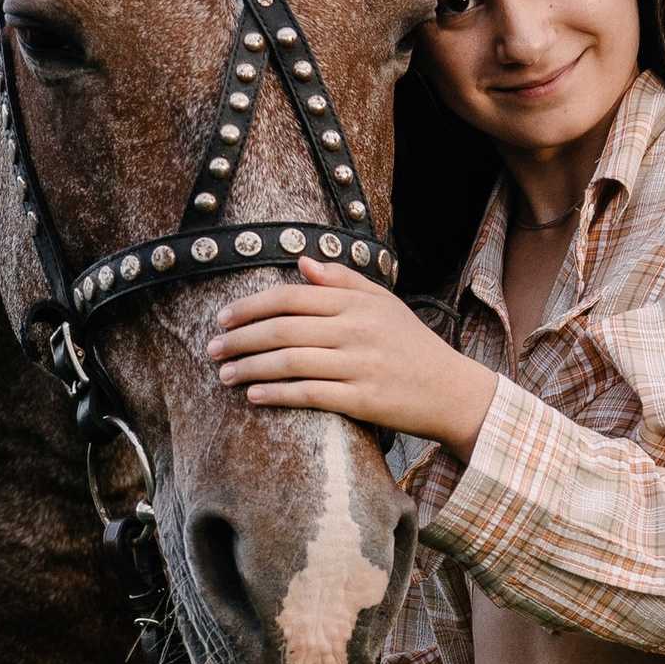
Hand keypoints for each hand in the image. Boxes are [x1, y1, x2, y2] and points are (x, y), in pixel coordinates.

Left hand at [210, 257, 498, 456]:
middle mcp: (356, 330)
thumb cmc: (413, 346)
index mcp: (357, 303)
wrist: (452, 391)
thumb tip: (302, 263)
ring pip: (290, 362)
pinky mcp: (364, 400)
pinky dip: (277, 394)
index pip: (292, 297)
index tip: (223, 317)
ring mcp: (360, 365)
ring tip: (223, 374)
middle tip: (212, 348)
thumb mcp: (384, 304)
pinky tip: (253, 395)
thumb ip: (344, 281)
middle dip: (240, 339)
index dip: (251, 306)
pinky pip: (310, 394)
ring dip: (249, 368)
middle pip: (283, 329)